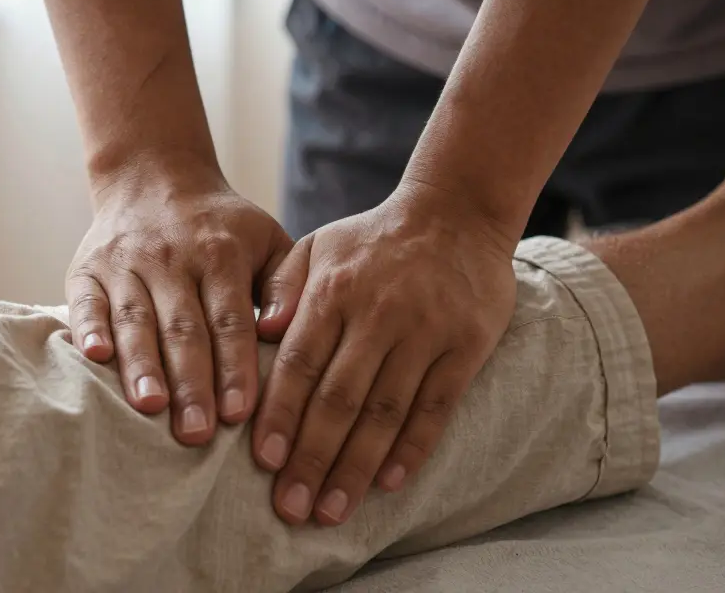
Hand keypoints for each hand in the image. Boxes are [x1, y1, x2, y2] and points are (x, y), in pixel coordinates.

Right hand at [67, 157, 294, 444]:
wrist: (154, 176)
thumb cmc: (223, 228)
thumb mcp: (268, 240)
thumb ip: (286, 285)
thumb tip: (283, 329)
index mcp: (221, 253)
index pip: (230, 318)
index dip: (234, 366)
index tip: (239, 413)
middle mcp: (172, 258)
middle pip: (183, 328)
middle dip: (190, 382)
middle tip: (196, 433)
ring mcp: (126, 263)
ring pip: (136, 320)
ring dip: (142, 365)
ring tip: (150, 407)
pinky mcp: (87, 270)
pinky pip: (86, 302)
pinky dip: (88, 328)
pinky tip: (94, 357)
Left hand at [251, 183, 518, 525]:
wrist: (458, 212)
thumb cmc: (373, 239)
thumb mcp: (319, 244)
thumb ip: (282, 287)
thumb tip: (257, 333)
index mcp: (334, 290)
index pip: (300, 363)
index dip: (281, 415)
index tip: (264, 463)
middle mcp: (378, 314)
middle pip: (339, 398)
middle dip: (312, 457)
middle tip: (291, 508)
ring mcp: (426, 332)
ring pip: (385, 411)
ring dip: (357, 466)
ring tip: (332, 511)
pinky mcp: (467, 345)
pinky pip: (436, 406)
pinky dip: (413, 447)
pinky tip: (389, 484)